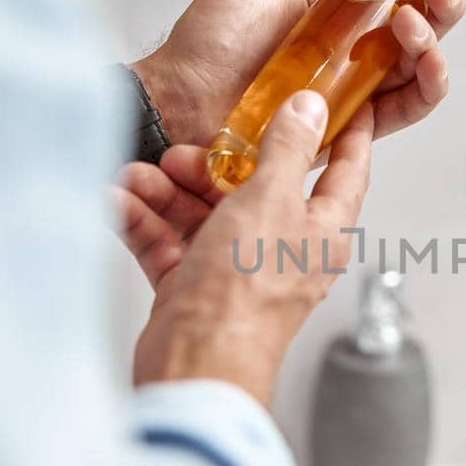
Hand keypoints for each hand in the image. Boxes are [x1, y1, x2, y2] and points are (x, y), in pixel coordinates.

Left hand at [131, 0, 465, 147]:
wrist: (181, 104)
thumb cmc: (205, 42)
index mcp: (330, 4)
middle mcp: (350, 44)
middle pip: (421, 16)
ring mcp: (354, 83)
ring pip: (421, 62)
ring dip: (435, 40)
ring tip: (415, 27)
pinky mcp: (353, 123)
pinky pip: (406, 108)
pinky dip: (426, 87)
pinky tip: (422, 64)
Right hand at [132, 91, 371, 404]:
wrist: (196, 363)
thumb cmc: (245, 295)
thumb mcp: (271, 200)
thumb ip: (289, 150)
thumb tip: (311, 109)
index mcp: (321, 230)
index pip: (345, 172)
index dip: (348, 135)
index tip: (347, 102)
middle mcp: (283, 249)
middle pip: (255, 187)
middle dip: (212, 165)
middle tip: (182, 152)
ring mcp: (237, 269)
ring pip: (204, 213)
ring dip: (166, 192)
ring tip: (137, 176)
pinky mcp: (195, 288)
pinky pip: (170, 242)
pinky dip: (144, 222)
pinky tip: (117, 201)